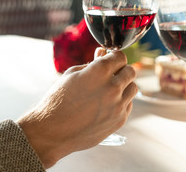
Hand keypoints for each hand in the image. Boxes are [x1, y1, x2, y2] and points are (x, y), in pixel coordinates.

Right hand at [17, 48, 136, 167]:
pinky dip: (122, 102)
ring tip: (110, 90)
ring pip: (133, 88)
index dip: (115, 57)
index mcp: (100, 71)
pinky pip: (128, 105)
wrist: (52, 131)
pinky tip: (107, 104)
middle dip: (121, 70)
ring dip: (124, 86)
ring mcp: (118, 105)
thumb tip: (103, 53)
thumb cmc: (58, 100)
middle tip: (111, 74)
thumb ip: (92, 63)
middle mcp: (112, 86)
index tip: (111, 60)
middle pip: (130, 71)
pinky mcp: (119, 120)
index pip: (120, 56)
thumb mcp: (72, 75)